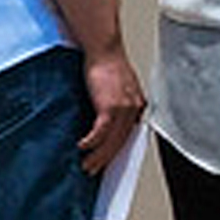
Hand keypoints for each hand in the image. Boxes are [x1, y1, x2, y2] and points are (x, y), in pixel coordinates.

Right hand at [76, 47, 146, 176]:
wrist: (103, 48)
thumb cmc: (107, 62)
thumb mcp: (118, 84)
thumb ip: (118, 101)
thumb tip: (108, 116)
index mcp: (136, 104)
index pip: (128, 134)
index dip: (117, 149)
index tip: (107, 161)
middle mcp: (134, 109)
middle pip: (121, 142)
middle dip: (107, 160)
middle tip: (94, 170)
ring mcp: (124, 109)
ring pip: (112, 142)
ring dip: (98, 157)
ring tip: (86, 166)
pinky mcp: (110, 107)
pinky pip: (101, 133)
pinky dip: (91, 143)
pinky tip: (82, 148)